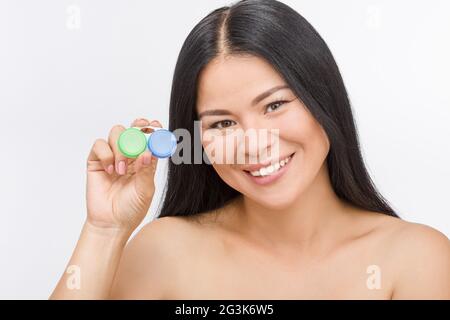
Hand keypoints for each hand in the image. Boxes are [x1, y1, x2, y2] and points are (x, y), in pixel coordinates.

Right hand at [85, 118, 160, 232]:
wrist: (111, 223)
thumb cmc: (132, 208)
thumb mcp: (145, 190)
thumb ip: (147, 170)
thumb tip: (148, 152)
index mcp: (144, 160)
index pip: (149, 139)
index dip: (153, 129)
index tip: (156, 124)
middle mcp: (129, 156)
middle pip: (132, 130)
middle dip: (137, 126)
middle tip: (141, 128)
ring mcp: (112, 157)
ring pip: (116, 133)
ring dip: (121, 147)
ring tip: (122, 170)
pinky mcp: (96, 161)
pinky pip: (99, 145)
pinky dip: (106, 154)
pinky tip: (110, 170)